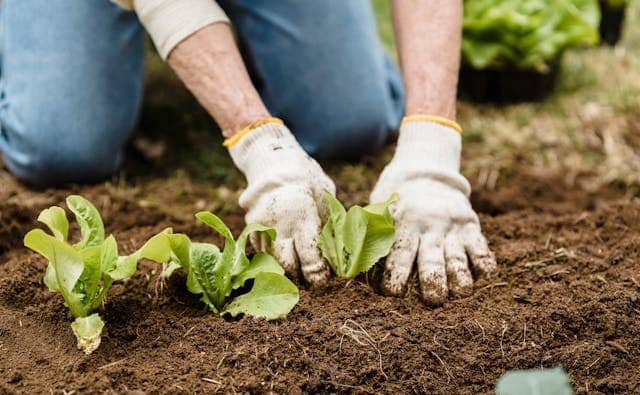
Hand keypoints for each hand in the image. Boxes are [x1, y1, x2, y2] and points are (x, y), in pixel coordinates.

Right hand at [227, 119, 333, 285]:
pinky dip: (273, 256)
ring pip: (272, 261)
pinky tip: (284, 252)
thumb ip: (327, 225)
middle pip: (287, 266)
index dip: (317, 275)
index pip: (309, 258)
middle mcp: (279, 225)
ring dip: (285, 269)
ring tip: (298, 269)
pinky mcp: (250, 227)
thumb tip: (336, 253)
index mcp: (302, 217)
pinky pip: (262, 251)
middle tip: (310, 279)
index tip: (323, 279)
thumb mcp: (325, 197)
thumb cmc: (307, 179)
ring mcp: (261, 227)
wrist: (273, 162)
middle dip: (299, 277)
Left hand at [370, 118, 495, 304]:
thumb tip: (348, 267)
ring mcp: (452, 226)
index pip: (399, 252)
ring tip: (459, 293)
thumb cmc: (394, 201)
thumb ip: (368, 235)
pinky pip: (482, 248)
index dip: (396, 275)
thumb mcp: (378, 210)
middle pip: (431, 259)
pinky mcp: (471, 226)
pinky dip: (484, 263)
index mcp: (403, 222)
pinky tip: (481, 276)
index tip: (393, 293)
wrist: (426, 172)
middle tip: (433, 301)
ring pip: (458, 257)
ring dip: (459, 279)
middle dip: (432, 282)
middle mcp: (429, 224)